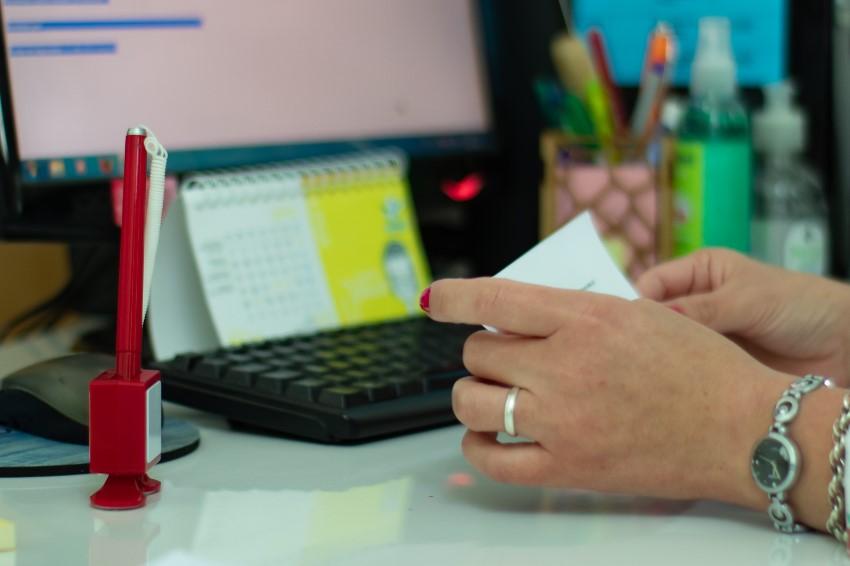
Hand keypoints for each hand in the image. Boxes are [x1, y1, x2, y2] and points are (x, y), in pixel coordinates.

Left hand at [424, 278, 789, 503]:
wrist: (741, 429)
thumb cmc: (701, 367)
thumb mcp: (637, 312)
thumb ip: (574, 311)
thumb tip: (518, 316)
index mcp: (585, 319)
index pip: (495, 300)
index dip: (453, 297)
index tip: (434, 300)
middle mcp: (564, 366)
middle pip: (478, 353)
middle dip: (485, 351)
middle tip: (507, 356)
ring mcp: (561, 420)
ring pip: (471, 401)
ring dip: (472, 394)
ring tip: (492, 393)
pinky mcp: (567, 467)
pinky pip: (491, 461)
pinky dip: (476, 446)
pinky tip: (485, 437)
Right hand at [637, 249, 849, 385]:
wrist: (846, 345)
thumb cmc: (803, 306)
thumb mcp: (748, 299)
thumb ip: (699, 309)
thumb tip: (651, 317)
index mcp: (700, 272)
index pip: (652, 285)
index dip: (637, 303)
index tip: (627, 328)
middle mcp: (697, 303)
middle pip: (655, 318)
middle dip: (645, 335)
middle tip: (630, 356)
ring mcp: (705, 337)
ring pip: (668, 348)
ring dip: (661, 360)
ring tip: (645, 376)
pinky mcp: (714, 367)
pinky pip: (687, 372)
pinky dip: (678, 379)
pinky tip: (668, 389)